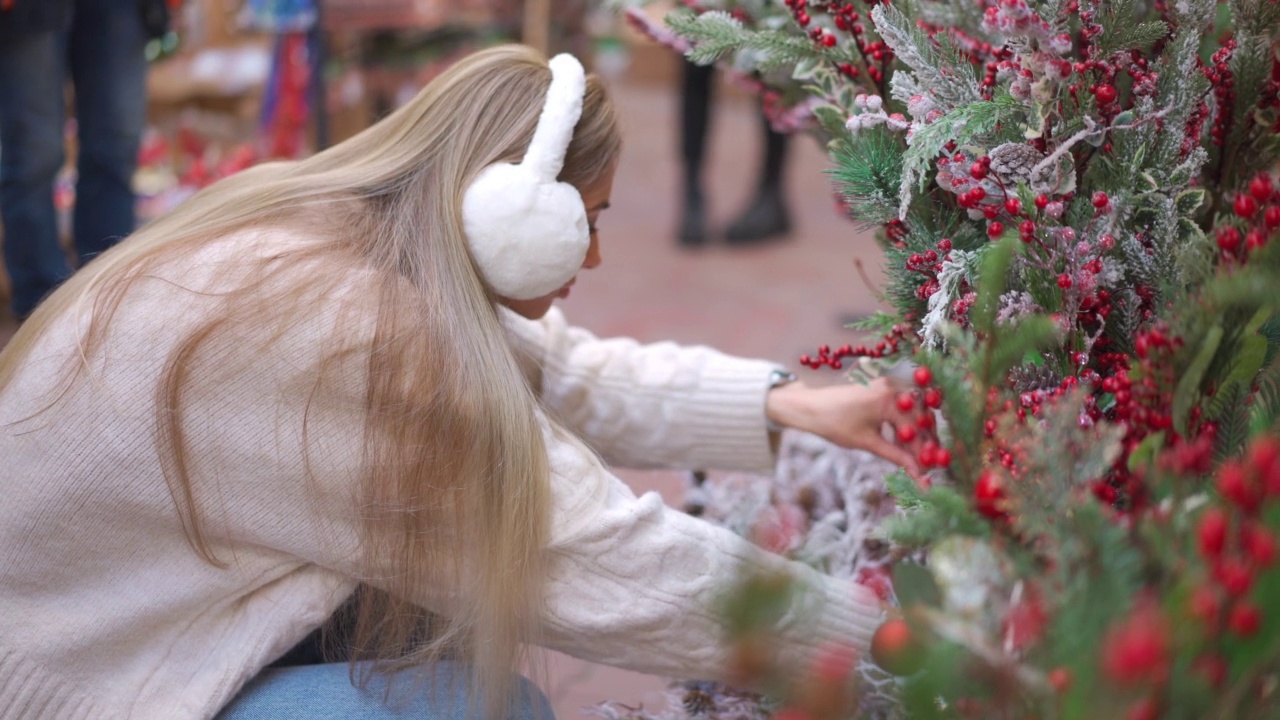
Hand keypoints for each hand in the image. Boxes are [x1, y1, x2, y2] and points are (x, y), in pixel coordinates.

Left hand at [766, 377, 928, 478]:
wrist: (809, 407)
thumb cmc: (834, 423)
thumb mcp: (867, 442)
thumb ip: (896, 456)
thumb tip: (916, 473)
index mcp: (888, 398)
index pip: (915, 428)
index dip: (923, 452)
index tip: (928, 470)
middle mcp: (891, 387)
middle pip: (920, 416)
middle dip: (925, 441)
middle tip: (928, 464)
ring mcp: (887, 385)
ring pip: (912, 411)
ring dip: (916, 433)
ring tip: (916, 456)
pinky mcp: (881, 388)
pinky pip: (901, 406)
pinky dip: (904, 424)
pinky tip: (902, 442)